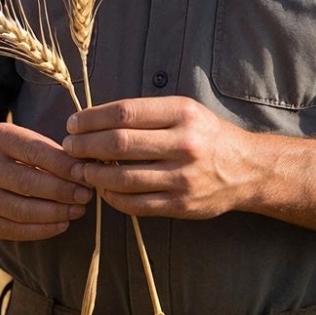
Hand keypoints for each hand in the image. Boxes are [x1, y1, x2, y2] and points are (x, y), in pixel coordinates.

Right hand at [0, 123, 91, 239]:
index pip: (34, 151)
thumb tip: (86, 171)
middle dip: (61, 191)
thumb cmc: (23, 155)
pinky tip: (63, 224)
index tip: (86, 174)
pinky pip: (15, 230)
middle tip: (86, 195)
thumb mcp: (35, 143)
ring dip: (55, 212)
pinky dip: (42, 229)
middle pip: (26, 182)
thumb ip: (58, 154)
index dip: (63, 165)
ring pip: (21, 210)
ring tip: (78, 210)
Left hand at [62, 97, 252, 219]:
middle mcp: (183, 143)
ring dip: (93, 174)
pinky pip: (135, 204)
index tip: (73, 123)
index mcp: (181, 113)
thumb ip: (146, 114)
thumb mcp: (184, 110)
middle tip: (69, 146)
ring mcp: (183, 177)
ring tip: (80, 169)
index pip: (124, 113)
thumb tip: (95, 120)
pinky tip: (102, 189)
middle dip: (85, 145)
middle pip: (119, 144)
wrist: (246, 169)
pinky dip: (111, 197)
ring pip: (122, 178)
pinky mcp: (181, 205)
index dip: (92, 119)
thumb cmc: (206, 134)